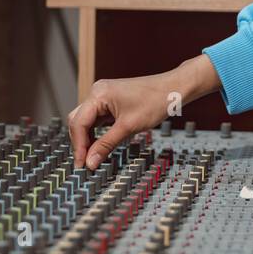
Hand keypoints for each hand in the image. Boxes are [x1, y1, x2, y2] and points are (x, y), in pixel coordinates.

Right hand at [67, 54, 220, 169]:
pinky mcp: (111, 101)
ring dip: (88, 138)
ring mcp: (104, 95)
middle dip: (80, 142)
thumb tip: (90, 162)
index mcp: (99, 94)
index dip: (78, 146)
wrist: (174, 88)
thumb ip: (106, 145)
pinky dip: (97, 132)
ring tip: (92, 157)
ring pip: (87, 120)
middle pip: (78, 121)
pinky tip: (100, 145)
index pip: (78, 123)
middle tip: (85, 163)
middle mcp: (98, 92)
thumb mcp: (129, 127)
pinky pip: (97, 118)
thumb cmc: (155, 102)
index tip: (81, 164)